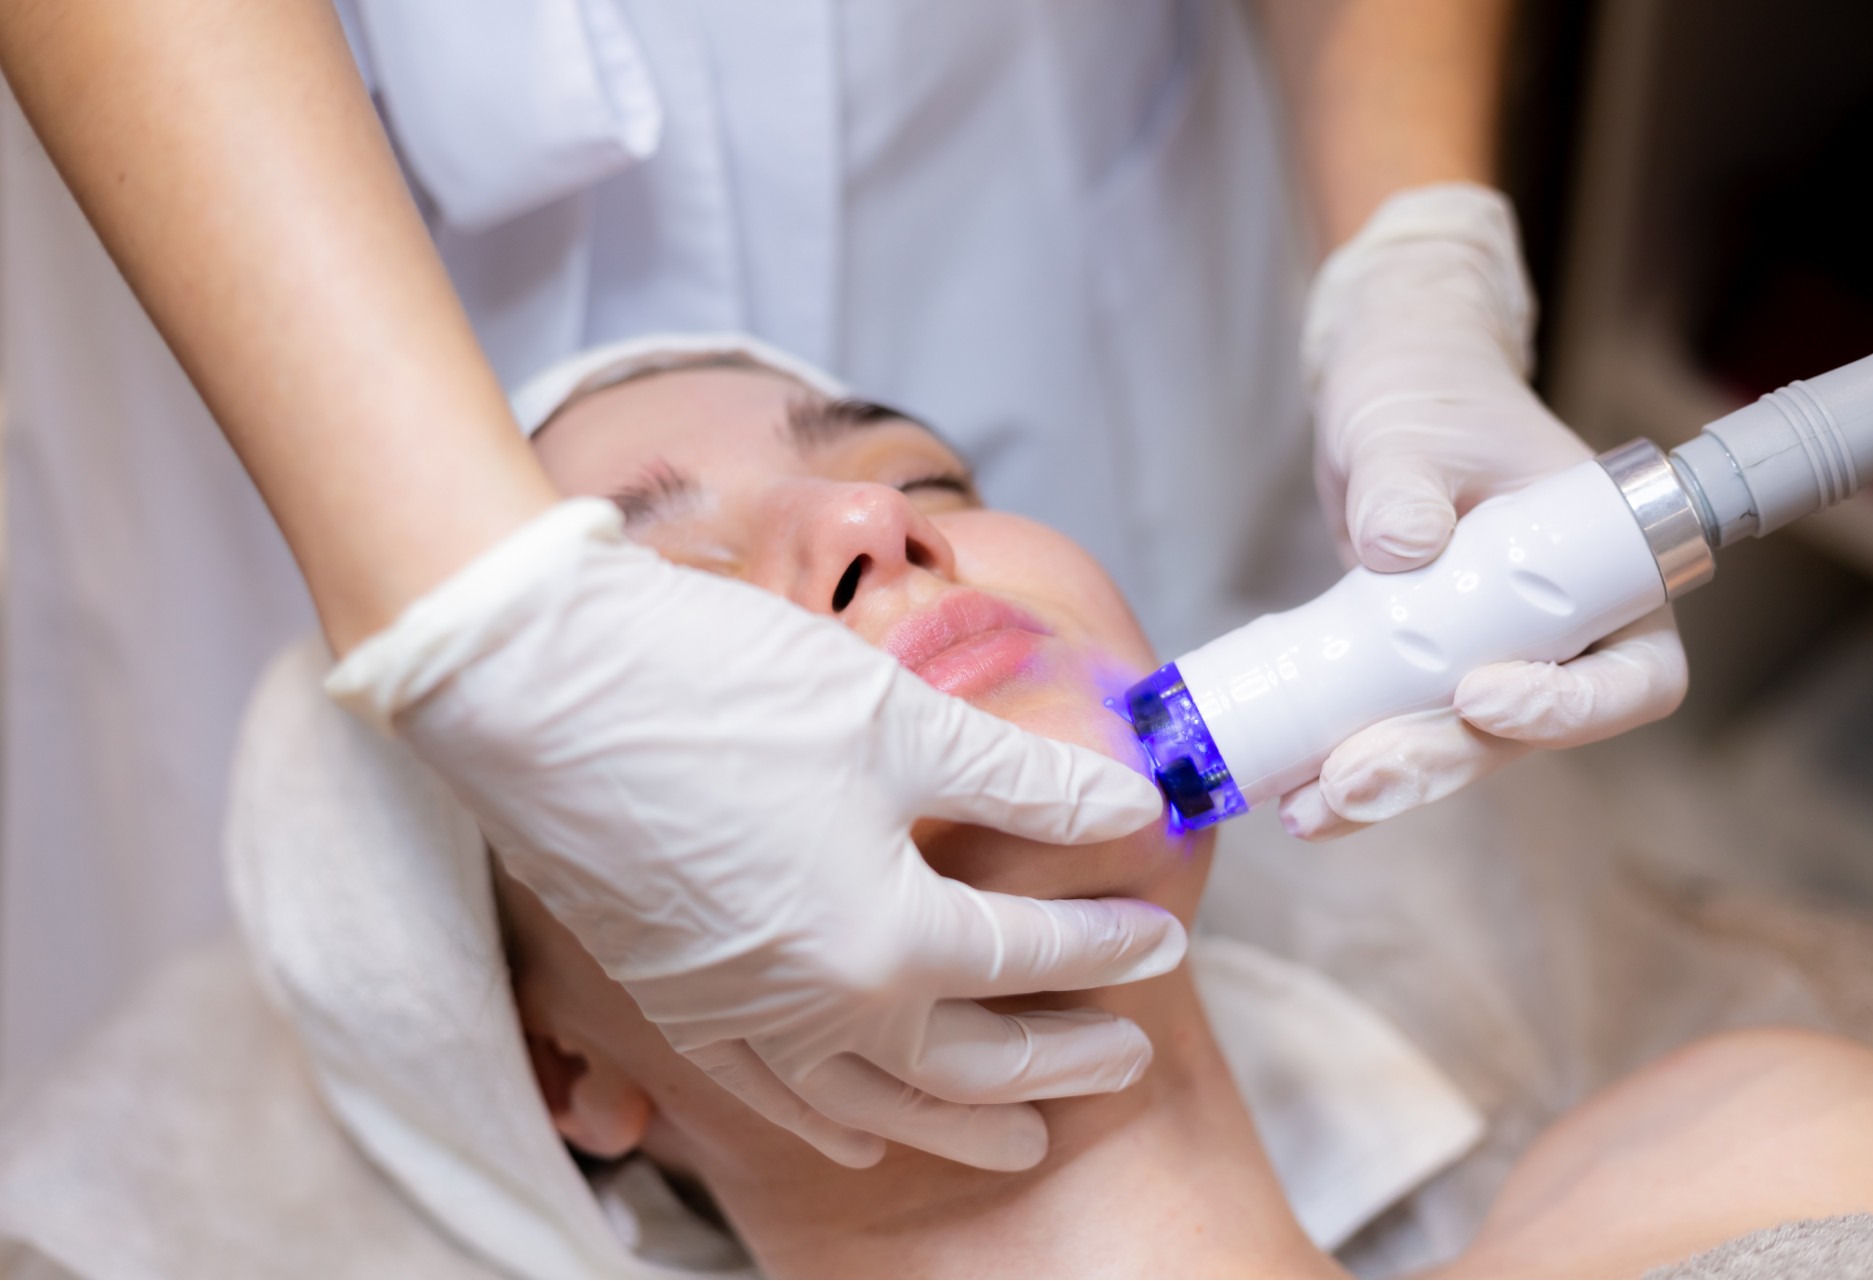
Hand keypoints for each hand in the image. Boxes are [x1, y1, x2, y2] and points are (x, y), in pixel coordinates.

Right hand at [327, 500, 1181, 1169]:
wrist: (530, 687)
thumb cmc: (716, 690)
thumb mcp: (896, 719)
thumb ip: (1021, 779)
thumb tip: (1126, 803)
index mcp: (886, 936)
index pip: (1029, 957)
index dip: (1108, 945)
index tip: (1161, 932)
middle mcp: (816, 1004)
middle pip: (967, 1056)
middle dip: (1057, 1057)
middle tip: (1122, 1059)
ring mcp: (738, 1015)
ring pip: (875, 1102)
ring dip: (959, 1121)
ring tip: (1022, 1135)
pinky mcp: (676, 998)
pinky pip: (770, 1098)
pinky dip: (832, 1121)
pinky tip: (859, 1129)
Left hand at [1282, 184, 1687, 839]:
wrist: (1384, 389)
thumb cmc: (1424, 389)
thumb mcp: (1409, 425)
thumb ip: (1406, 479)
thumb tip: (1403, 547)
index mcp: (1606, 572)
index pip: (1633, 675)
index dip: (1570, 706)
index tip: (1481, 694)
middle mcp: (1559, 630)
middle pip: (1524, 736)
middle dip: (1440, 763)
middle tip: (1356, 780)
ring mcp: (1485, 655)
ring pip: (1455, 749)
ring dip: (1386, 784)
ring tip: (1310, 811)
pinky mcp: (1417, 669)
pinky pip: (1393, 730)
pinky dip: (1345, 766)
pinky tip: (1295, 795)